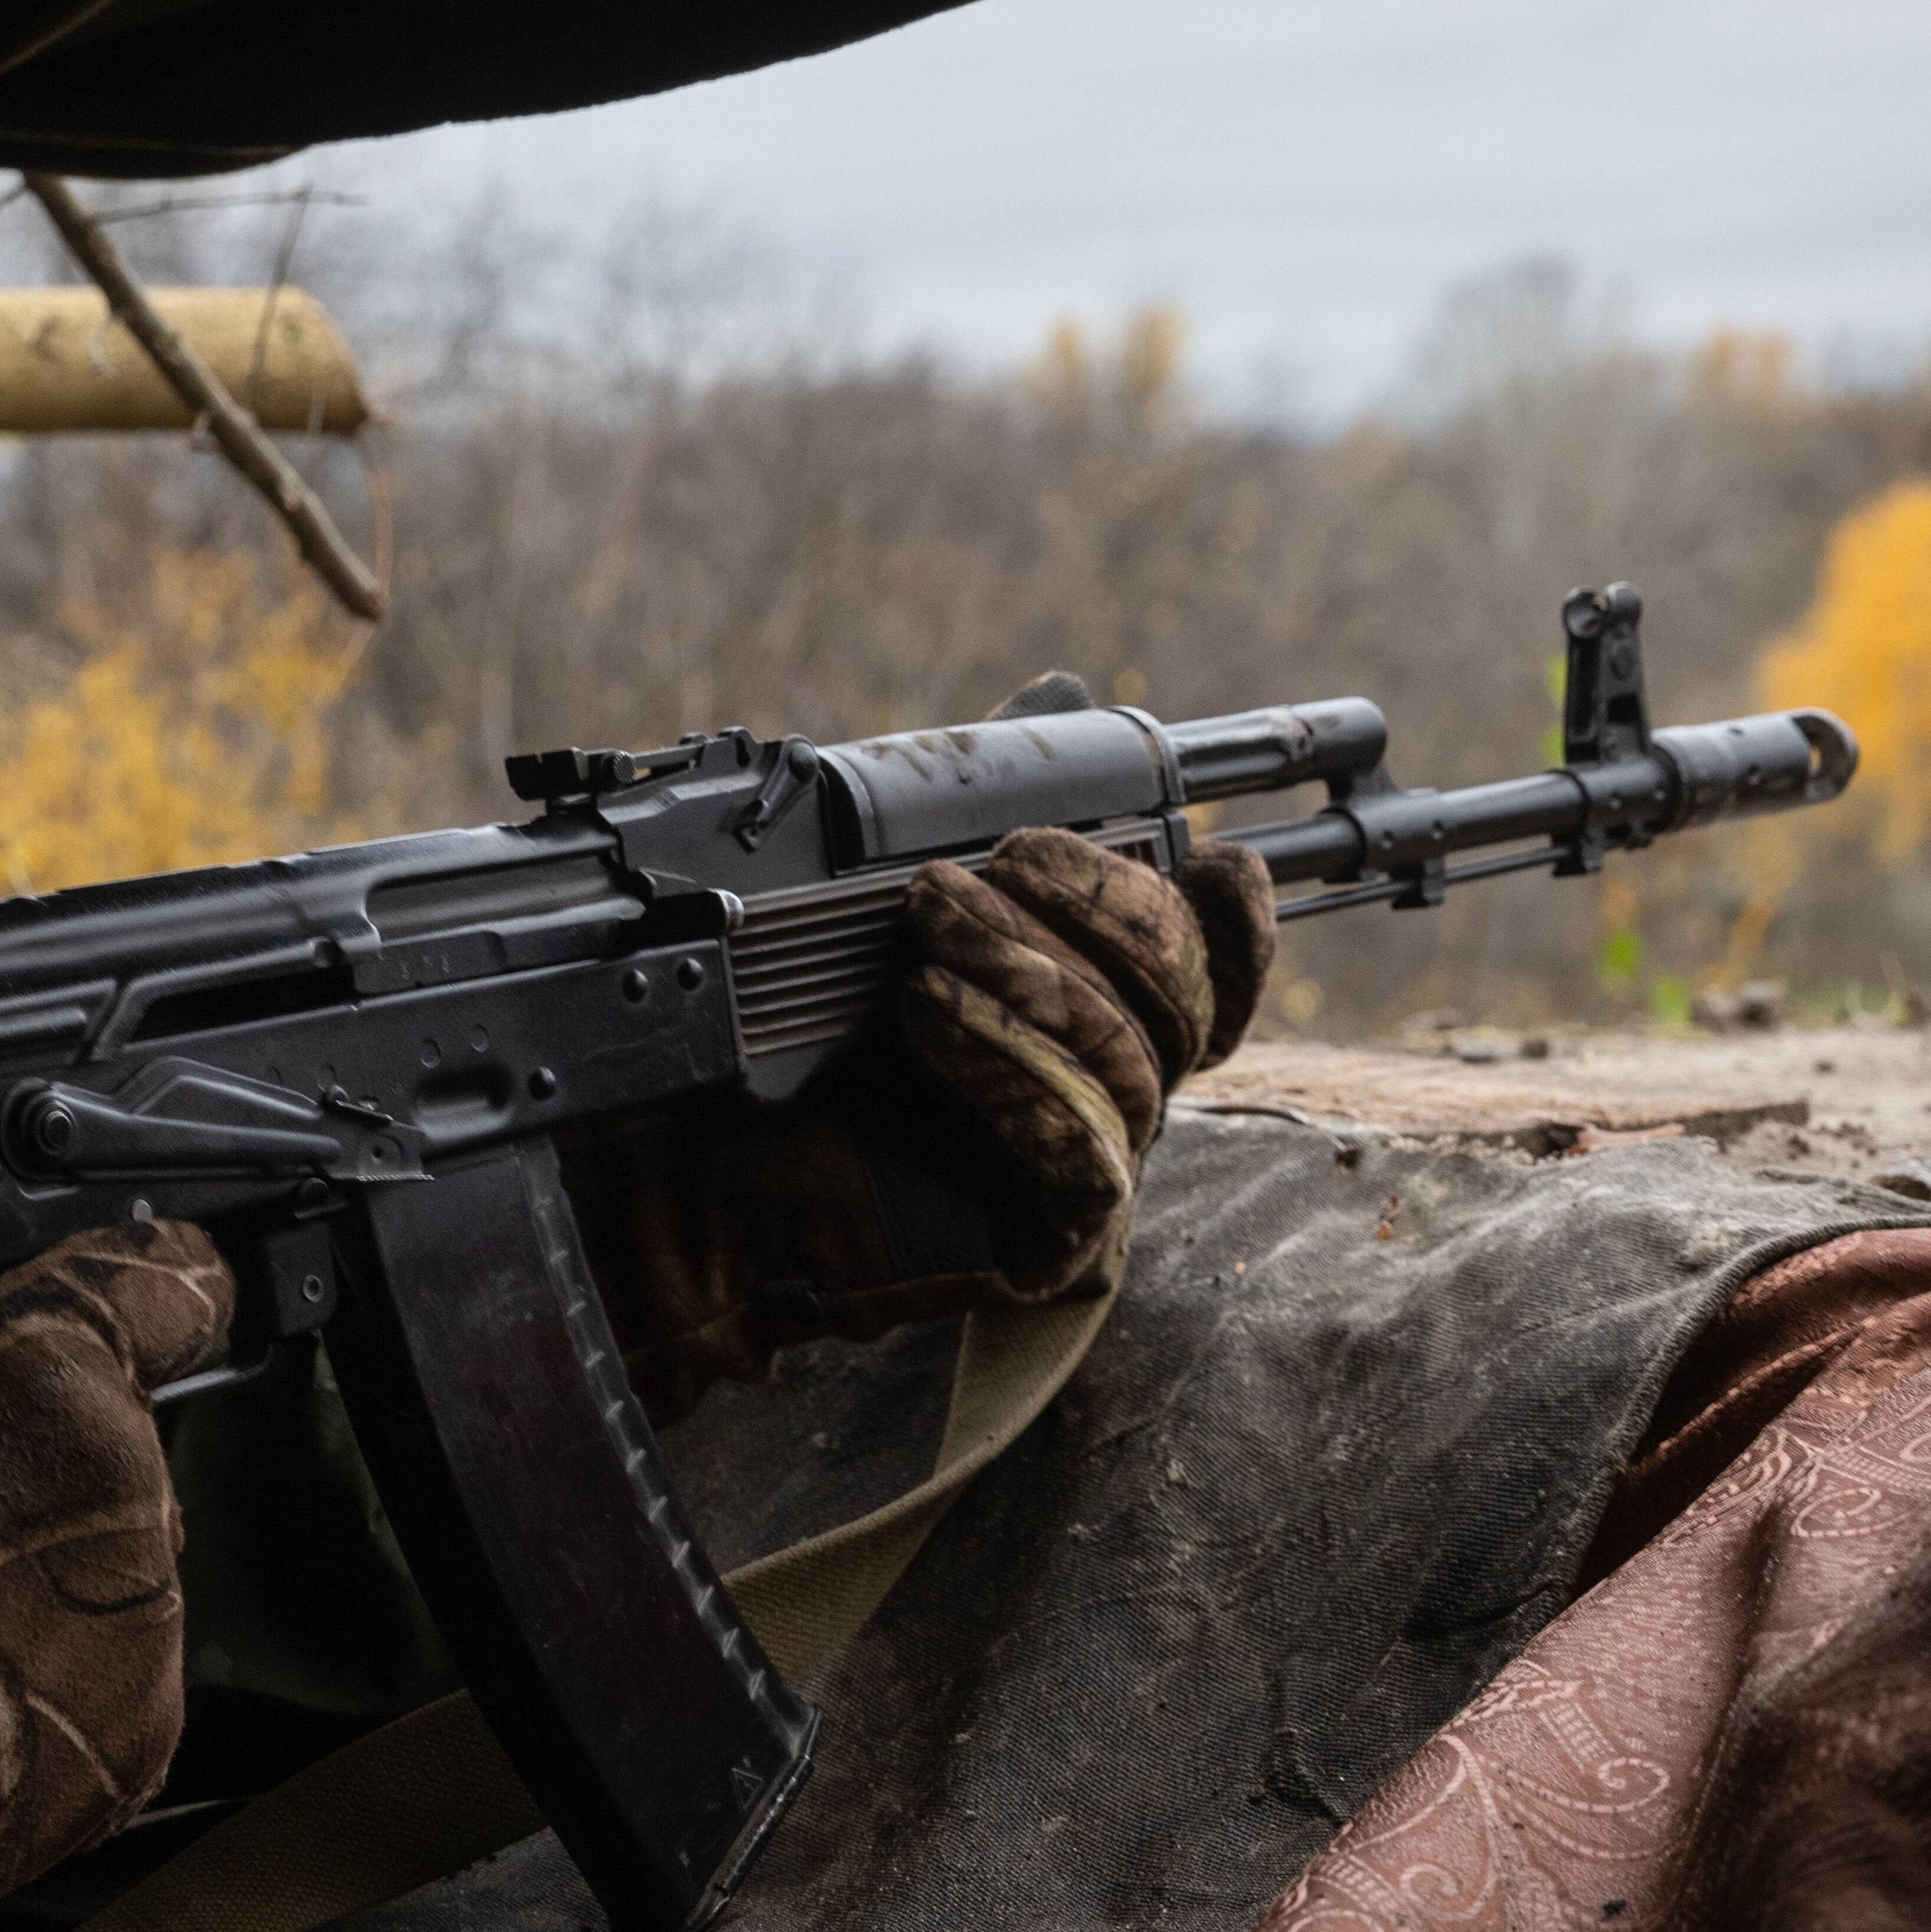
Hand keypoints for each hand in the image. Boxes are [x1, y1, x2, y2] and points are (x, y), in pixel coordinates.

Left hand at [564, 676, 1273, 1423]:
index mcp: (1097, 1018)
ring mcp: (1091, 1172)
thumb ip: (979, 802)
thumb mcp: (883, 893)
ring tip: (929, 920)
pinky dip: (1008, 1061)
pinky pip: (1078, 1146)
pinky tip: (928, 1009)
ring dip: (1028, 969)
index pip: (1222, 977)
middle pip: (1186, 999)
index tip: (1215, 852)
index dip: (1237, 919)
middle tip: (994, 859)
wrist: (692, 1174)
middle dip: (1105, 906)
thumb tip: (1058, 693)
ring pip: (1131, 1059)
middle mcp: (1112, 1096)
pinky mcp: (1052, 1238)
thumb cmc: (783, 1040)